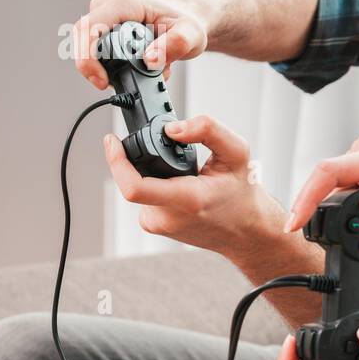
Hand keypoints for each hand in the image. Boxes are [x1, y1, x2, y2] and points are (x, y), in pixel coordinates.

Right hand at [73, 0, 211, 89]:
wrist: (188, 18)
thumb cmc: (187, 22)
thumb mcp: (191, 34)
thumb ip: (174, 46)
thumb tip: (150, 61)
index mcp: (125, 3)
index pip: (89, 28)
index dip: (87, 57)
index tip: (102, 80)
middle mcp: (109, 7)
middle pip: (83, 41)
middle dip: (99, 68)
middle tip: (126, 82)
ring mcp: (105, 19)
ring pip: (90, 50)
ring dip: (113, 69)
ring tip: (147, 70)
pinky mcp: (106, 31)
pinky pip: (99, 53)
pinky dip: (117, 67)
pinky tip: (141, 68)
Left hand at [102, 113, 276, 254]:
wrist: (246, 231)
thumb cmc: (242, 194)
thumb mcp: (237, 153)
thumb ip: (208, 130)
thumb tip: (172, 128)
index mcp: (188, 199)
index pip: (135, 186)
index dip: (117, 162)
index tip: (112, 141)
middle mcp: (169, 217)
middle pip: (134, 179)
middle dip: (144, 160)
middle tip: (168, 153)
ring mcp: (160, 225)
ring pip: (139, 187)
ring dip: (152, 174)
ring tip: (182, 175)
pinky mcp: (155, 227)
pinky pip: (143, 198)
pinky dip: (156, 186)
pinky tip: (178, 187)